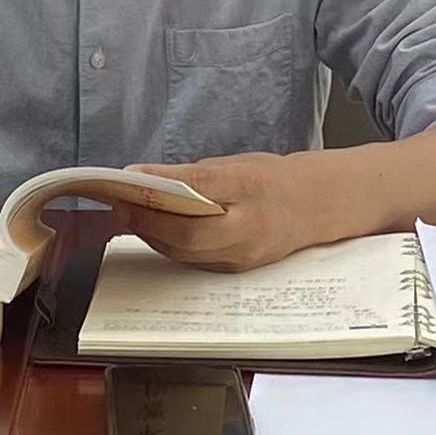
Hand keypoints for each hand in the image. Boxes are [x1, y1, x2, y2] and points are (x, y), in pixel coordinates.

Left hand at [116, 152, 321, 272]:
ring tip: (130, 218)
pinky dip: (171, 247)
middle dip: (149, 222)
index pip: (201, 185)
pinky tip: (154, 233)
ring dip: (153, 236)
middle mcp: (251, 226)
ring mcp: (246, 254)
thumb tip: (149, 179)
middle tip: (121, 206)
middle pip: (190, 233)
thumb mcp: (237, 164)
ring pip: (188, 253)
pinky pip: (196, 262)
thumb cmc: (272, 179)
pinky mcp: (239, 270)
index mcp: (252, 187)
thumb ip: (197, 174)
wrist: (314, 207)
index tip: (131, 176)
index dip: (162, 183)